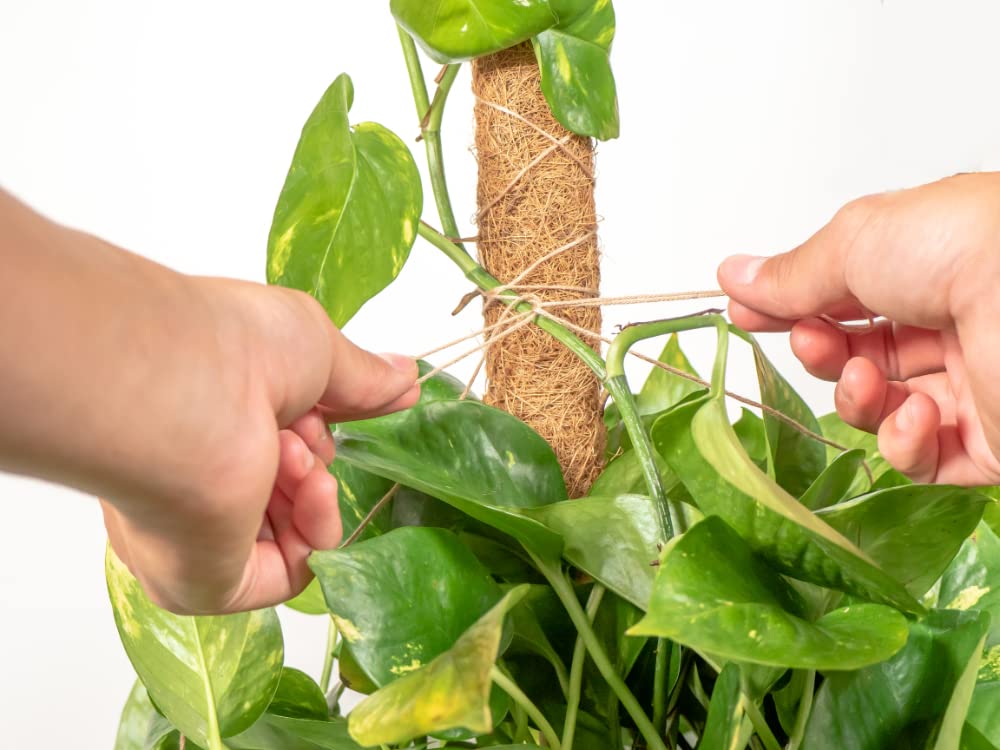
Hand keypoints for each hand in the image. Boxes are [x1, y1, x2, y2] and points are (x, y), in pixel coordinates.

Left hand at [100, 278, 419, 614]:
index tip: (328, 410)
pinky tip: (312, 490)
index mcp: (199, 421)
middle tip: (304, 433)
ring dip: (317, 491)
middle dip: (314, 459)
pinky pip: (285, 573)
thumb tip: (407, 380)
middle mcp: (189, 476)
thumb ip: (362, 378)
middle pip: (284, 490)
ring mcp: (193, 531)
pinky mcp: (202, 580)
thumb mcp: (315, 349)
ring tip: (300, 457)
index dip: (314, 431)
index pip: (270, 447)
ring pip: (290, 533)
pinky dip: (315, 534)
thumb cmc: (232, 347)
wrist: (185, 384)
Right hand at [717, 172, 999, 486]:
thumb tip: (732, 276)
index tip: (743, 315)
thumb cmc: (969, 245)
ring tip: (864, 378)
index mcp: (928, 265)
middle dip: (819, 351)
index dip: (789, 307)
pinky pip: (923, 457)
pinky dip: (904, 441)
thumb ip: (793, 273)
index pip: (842, 296)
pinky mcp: (990, 442)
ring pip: (881, 408)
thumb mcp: (858, 241)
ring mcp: (971, 384)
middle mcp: (951, 322)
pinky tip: (918, 414)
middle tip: (808, 341)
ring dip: (857, 397)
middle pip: (856, 354)